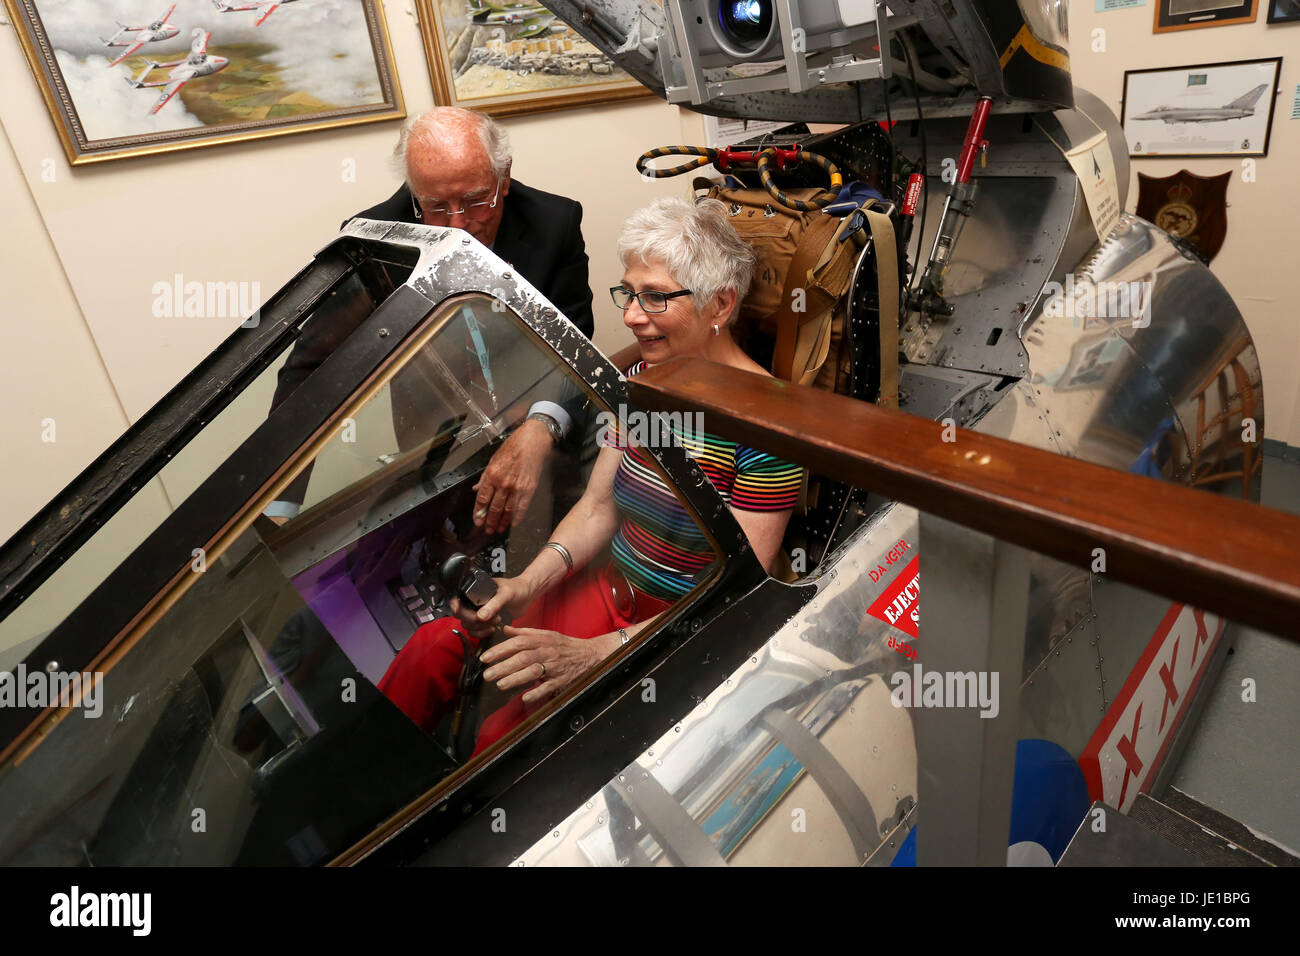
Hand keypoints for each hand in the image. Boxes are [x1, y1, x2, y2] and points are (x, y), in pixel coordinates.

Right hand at [448, 575, 530, 639]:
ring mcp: (479, 612)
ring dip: (479, 628)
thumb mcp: (506, 593)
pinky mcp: (485, 622)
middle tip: (489, 618)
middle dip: (474, 620)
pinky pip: (475, 632)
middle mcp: (474, 602)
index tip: (460, 613)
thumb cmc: (517, 588)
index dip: (456, 608)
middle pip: (462, 616)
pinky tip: (492, 629)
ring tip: (494, 622)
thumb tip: (481, 615)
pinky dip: (482, 633)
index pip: (458, 600)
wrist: (527, 595)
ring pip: (468, 626)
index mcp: (475, 590)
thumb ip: (494, 604)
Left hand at [473, 419, 553, 534]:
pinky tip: (513, 523)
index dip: (478, 513)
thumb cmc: (513, 447)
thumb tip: (478, 489)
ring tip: (498, 529)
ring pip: (507, 510)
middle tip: (487, 529)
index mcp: (491, 475)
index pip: (482, 499)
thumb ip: (485, 478)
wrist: (532, 441)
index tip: (477, 521)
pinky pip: (521, 507)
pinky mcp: (529, 489)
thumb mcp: (493, 460)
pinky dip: (517, 517)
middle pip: (494, 508)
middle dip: (489, 521)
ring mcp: (516, 487)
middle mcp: (503, 483)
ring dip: (502, 522)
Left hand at [480, 626, 612, 708]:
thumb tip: (505, 629)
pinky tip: (525, 697)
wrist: (590, 654)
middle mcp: (547, 651)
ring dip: (515, 679)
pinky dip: (537, 692)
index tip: (486, 657)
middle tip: (487, 674)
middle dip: (503, 666)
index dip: (501, 650)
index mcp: (542, 640)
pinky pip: (548, 687)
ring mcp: (554, 666)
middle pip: (522, 658)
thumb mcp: (546, 634)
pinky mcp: (561, 680)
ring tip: (500, 684)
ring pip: (533, 671)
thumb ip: (525, 633)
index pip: (518, 643)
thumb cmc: (565, 645)